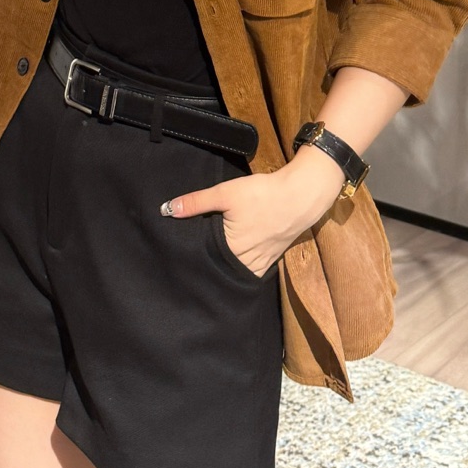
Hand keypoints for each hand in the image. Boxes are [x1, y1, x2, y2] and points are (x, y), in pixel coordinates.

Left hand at [160, 151, 346, 276]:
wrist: (300, 196)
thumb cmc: (262, 194)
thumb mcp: (226, 193)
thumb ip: (196, 202)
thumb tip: (166, 209)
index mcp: (231, 249)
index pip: (204, 262)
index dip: (191, 260)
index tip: (178, 258)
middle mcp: (245, 262)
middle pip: (220, 271)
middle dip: (206, 269)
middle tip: (189, 263)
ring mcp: (260, 262)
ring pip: (236, 274)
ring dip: (224, 272)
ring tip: (208, 266)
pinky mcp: (271, 257)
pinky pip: (252, 272)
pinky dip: (241, 270)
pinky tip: (234, 264)